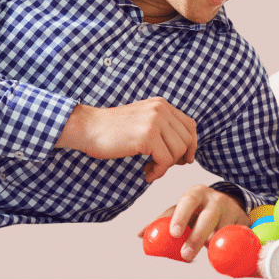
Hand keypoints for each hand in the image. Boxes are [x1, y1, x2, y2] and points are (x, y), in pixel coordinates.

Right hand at [56, 98, 196, 182]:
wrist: (87, 127)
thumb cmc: (111, 130)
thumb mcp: (142, 121)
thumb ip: (161, 127)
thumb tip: (184, 150)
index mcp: (161, 104)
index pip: (190, 125)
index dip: (191, 145)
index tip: (182, 159)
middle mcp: (161, 109)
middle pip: (187, 140)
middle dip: (179, 158)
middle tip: (162, 166)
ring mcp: (155, 121)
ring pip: (178, 151)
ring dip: (166, 166)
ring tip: (151, 169)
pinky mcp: (147, 136)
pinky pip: (166, 160)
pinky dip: (159, 171)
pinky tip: (147, 173)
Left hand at [137, 184, 248, 261]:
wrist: (229, 202)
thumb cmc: (198, 208)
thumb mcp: (182, 209)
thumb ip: (163, 220)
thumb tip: (140, 235)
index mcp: (195, 193)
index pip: (186, 203)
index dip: (180, 217)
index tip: (174, 233)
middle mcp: (214, 198)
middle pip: (206, 217)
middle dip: (196, 237)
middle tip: (187, 255)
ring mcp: (231, 208)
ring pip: (221, 229)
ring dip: (213, 244)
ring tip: (207, 255)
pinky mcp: (243, 219)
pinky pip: (235, 236)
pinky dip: (228, 246)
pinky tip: (223, 253)